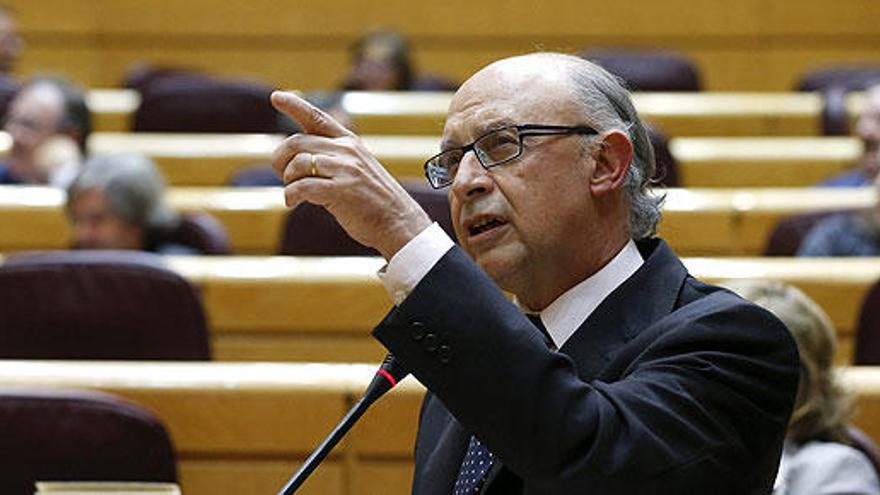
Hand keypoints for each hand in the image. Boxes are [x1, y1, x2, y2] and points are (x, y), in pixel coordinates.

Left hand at [270, 91, 431, 259]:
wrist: (398, 222)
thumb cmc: (373, 200)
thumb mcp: (357, 168)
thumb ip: (332, 158)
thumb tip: (296, 158)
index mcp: (350, 142)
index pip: (317, 117)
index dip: (295, 105)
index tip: (276, 97)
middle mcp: (347, 150)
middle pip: (296, 142)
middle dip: (280, 160)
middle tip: (282, 176)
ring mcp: (345, 169)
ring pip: (297, 164)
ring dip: (287, 180)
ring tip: (292, 193)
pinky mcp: (341, 190)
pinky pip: (301, 186)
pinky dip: (290, 196)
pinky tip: (292, 203)